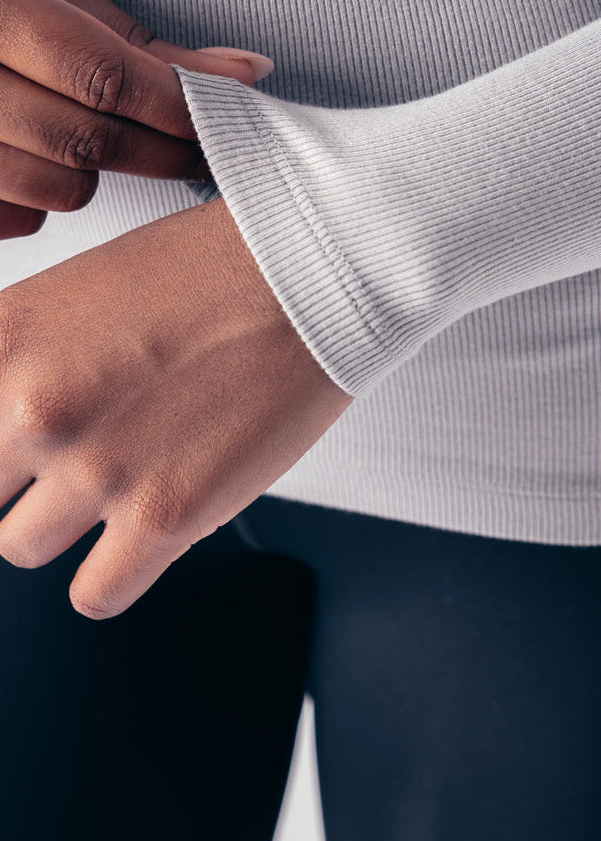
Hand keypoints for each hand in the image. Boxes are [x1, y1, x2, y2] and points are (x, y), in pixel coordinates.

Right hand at [0, 0, 274, 235]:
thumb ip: (145, 41)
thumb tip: (248, 73)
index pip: (101, 74)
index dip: (173, 107)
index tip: (221, 119)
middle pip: (83, 141)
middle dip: (158, 152)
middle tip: (195, 146)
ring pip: (56, 191)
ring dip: (92, 173)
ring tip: (91, 135)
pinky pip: (17, 218)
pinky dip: (38, 198)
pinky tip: (29, 154)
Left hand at [0, 198, 352, 617]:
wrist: (306, 278)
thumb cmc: (209, 270)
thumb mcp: (79, 289)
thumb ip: (22, 358)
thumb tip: (8, 417)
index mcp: (3, 338)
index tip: (15, 456)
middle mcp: (33, 407)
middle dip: (17, 480)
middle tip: (70, 457)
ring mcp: (96, 468)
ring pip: (19, 546)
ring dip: (63, 523)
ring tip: (118, 483)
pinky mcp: (165, 517)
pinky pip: (94, 594)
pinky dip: (110, 575)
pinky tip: (141, 535)